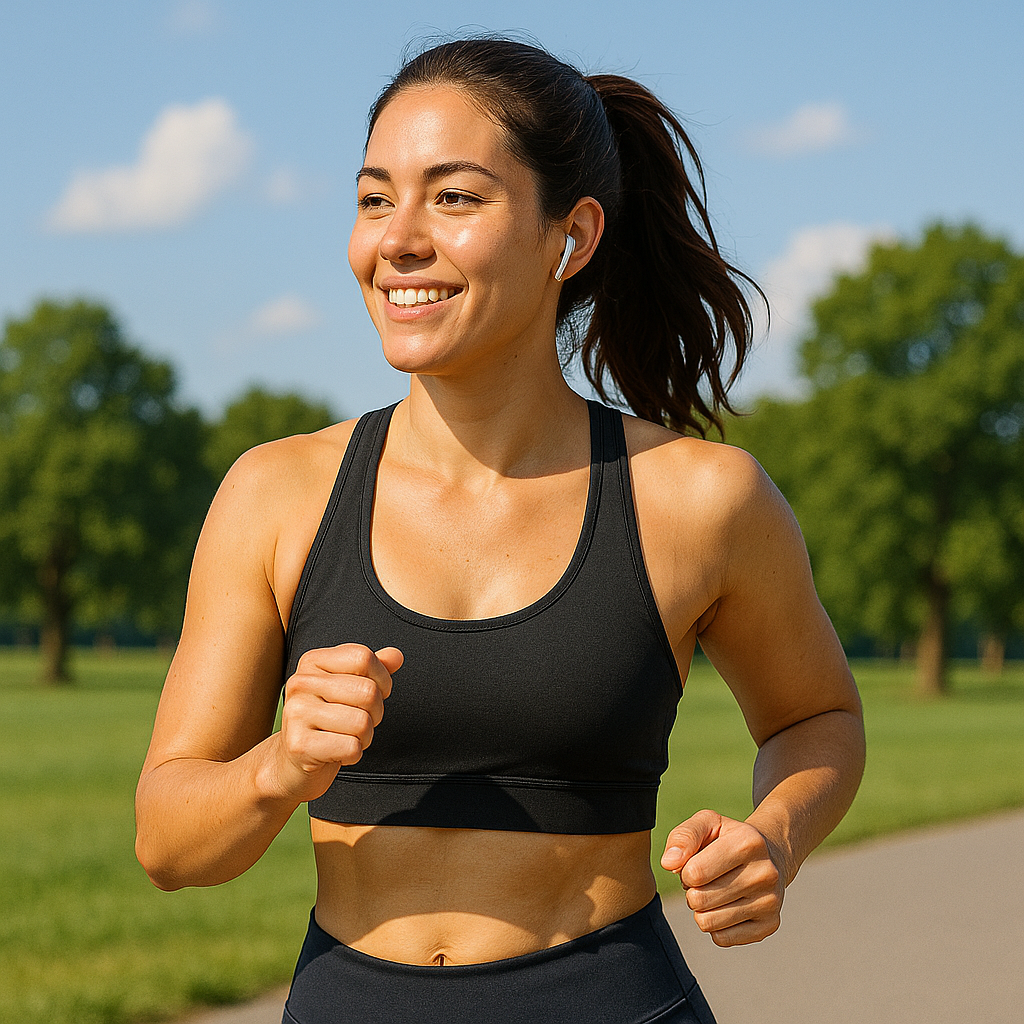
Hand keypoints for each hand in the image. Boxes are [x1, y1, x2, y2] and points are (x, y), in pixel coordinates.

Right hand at [275, 644, 403, 801]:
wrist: (294, 760)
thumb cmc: (328, 719)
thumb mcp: (349, 687)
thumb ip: (373, 668)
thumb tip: (396, 656)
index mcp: (313, 662)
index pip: (363, 657)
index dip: (382, 678)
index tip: (374, 693)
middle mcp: (300, 683)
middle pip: (368, 691)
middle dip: (375, 713)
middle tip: (358, 721)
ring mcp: (296, 713)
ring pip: (362, 723)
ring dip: (365, 736)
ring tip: (346, 736)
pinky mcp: (298, 745)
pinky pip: (351, 747)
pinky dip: (353, 754)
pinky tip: (337, 752)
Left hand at [660, 809, 784, 945]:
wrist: (768, 856)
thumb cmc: (727, 838)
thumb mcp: (706, 823)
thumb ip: (683, 837)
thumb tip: (669, 864)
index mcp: (748, 842)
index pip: (694, 873)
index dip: (685, 871)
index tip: (694, 864)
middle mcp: (765, 872)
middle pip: (699, 900)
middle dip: (691, 891)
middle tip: (703, 881)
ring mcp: (770, 901)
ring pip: (708, 922)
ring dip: (701, 909)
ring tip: (713, 892)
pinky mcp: (770, 925)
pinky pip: (722, 939)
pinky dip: (715, 926)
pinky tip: (725, 907)